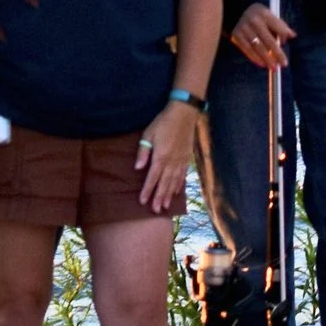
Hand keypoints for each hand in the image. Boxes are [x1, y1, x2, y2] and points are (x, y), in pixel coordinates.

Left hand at [133, 99, 198, 214]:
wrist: (184, 114)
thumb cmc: (163, 122)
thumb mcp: (149, 134)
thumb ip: (143, 152)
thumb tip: (137, 168)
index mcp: (161, 157)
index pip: (152, 178)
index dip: (147, 190)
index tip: (143, 201)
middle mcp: (172, 162)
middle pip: (164, 184)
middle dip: (159, 197)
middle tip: (155, 210)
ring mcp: (181, 161)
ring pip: (174, 182)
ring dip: (169, 195)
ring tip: (165, 206)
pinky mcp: (187, 158)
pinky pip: (182, 175)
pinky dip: (179, 185)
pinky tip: (176, 192)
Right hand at [228, 1, 294, 69]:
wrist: (235, 11)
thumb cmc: (257, 16)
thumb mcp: (269, 15)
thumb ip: (280, 25)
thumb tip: (292, 35)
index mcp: (264, 13)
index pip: (278, 27)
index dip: (283, 37)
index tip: (285, 43)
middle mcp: (254, 21)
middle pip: (269, 40)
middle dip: (277, 54)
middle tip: (284, 64)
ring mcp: (244, 28)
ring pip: (258, 47)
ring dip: (267, 59)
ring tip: (274, 67)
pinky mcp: (236, 35)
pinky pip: (248, 50)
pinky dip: (256, 58)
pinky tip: (263, 64)